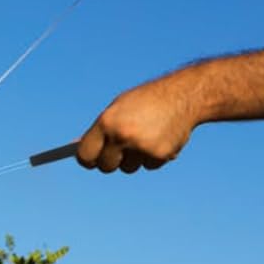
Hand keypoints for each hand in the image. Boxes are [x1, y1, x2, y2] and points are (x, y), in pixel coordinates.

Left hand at [75, 78, 197, 173]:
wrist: (182, 96)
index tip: (92, 160)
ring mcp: (141, 147)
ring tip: (146, 136)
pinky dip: (153, 157)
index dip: (88, 159)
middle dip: (112, 160)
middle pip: (106, 166)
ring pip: (129, 168)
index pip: (85, 155)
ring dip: (134, 158)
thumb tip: (80, 148)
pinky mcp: (159, 155)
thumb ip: (102, 130)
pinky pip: (148, 166)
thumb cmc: (147, 100)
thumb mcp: (119, 108)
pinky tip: (160, 138)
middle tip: (122, 146)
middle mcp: (122, 136)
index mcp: (107, 122)